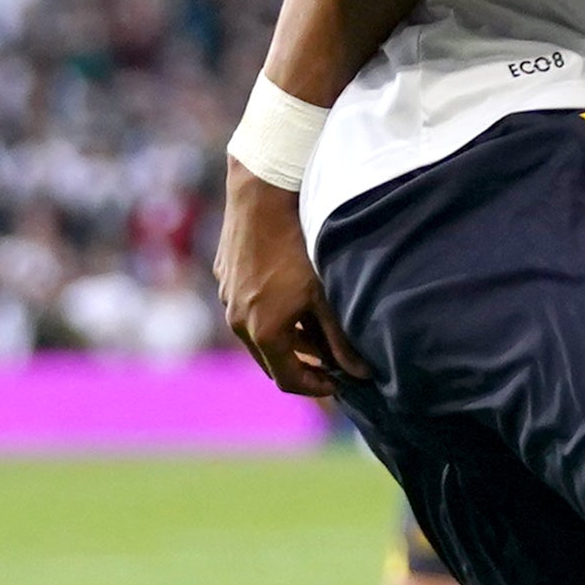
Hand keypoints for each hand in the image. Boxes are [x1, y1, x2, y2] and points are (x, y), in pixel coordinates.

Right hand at [218, 160, 363, 397]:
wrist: (262, 198)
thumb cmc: (300, 247)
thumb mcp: (326, 297)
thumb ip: (341, 340)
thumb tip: (360, 374)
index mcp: (263, 332)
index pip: (287, 380)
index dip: (315, 387)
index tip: (338, 382)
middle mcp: (237, 322)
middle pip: (270, 361)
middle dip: (302, 366)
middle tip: (331, 362)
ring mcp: (227, 299)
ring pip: (258, 334)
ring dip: (287, 339)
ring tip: (318, 330)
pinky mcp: (224, 278)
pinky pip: (247, 309)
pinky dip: (270, 316)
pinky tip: (293, 299)